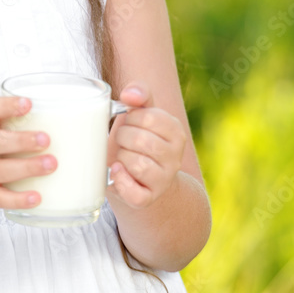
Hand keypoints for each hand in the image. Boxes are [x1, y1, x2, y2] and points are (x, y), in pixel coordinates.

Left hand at [107, 81, 185, 208]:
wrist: (140, 176)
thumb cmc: (136, 138)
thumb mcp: (141, 114)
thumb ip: (139, 95)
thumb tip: (129, 94)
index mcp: (175, 131)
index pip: (147, 116)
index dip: (130, 118)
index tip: (129, 124)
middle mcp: (175, 156)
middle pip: (139, 140)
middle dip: (122, 138)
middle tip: (122, 142)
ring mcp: (164, 179)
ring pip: (136, 164)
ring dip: (121, 158)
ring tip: (123, 157)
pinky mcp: (149, 198)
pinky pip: (133, 192)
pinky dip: (120, 181)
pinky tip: (118, 173)